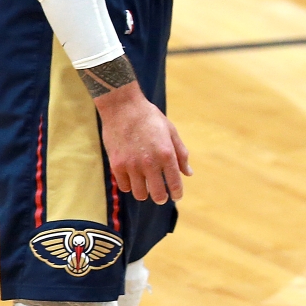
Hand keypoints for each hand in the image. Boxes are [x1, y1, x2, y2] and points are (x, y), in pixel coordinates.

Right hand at [95, 82, 191, 203]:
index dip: (177, 193)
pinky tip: (133, 179)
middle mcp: (150, 162)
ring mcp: (132, 165)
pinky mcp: (117, 165)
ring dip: (145, 193)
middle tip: (162, 197)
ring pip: (139, 193)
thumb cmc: (150, 118)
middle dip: (161, 198)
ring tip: (147, 188)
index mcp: (166, 154)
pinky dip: (130, 186)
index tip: (177, 196)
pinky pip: (125, 186)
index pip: (175, 183)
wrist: (123, 107)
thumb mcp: (171, 131)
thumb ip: (181, 154)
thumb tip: (189, 173)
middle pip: (157, 194)